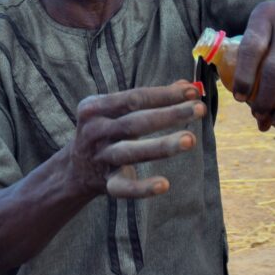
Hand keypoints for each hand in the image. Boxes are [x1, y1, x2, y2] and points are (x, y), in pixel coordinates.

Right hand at [67, 80, 204, 198]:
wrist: (74, 169)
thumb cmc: (105, 130)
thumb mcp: (117, 110)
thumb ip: (150, 98)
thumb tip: (187, 86)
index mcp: (95, 107)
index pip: (134, 98)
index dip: (164, 95)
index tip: (193, 92)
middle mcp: (94, 131)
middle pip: (135, 122)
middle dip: (169, 114)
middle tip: (200, 109)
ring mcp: (99, 158)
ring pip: (131, 152)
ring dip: (161, 146)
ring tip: (190, 139)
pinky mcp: (105, 184)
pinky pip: (123, 188)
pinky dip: (142, 188)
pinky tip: (164, 184)